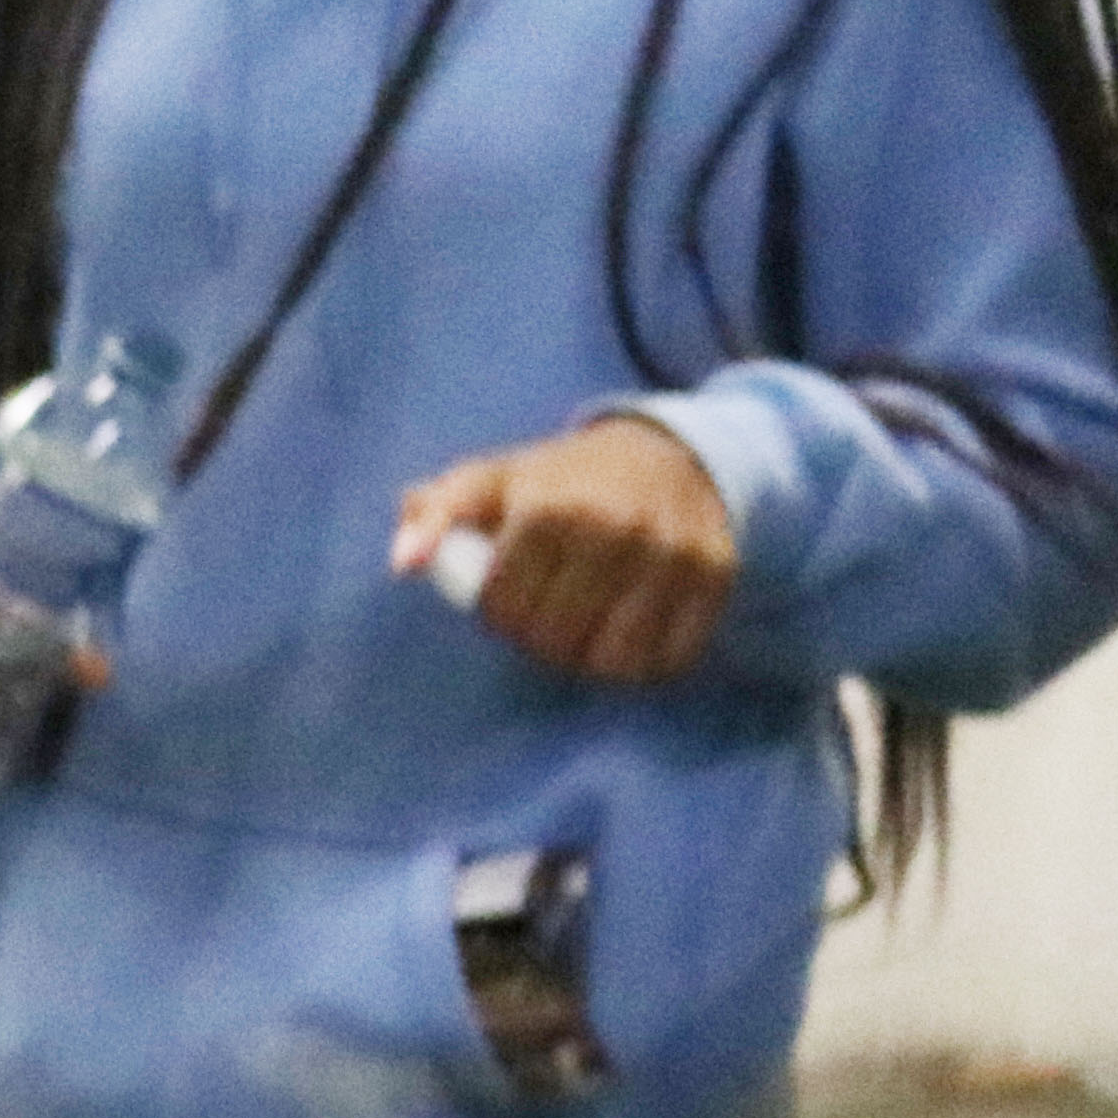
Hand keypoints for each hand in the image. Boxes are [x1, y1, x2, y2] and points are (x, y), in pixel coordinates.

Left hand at [394, 415, 735, 685]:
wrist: (666, 453)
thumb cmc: (560, 478)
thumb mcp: (490, 479)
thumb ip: (435, 513)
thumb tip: (402, 564)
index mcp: (547, 505)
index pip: (504, 605)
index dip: (497, 614)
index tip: (505, 601)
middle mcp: (612, 529)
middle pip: (555, 637)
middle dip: (539, 639)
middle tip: (543, 620)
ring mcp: (669, 555)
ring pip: (614, 659)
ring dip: (589, 660)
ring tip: (582, 633)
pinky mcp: (715, 576)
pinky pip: (670, 658)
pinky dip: (642, 664)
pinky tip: (626, 637)